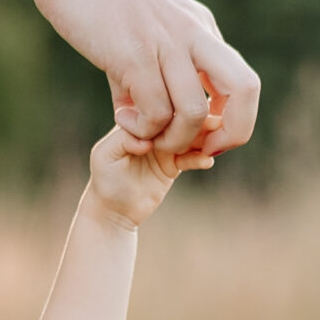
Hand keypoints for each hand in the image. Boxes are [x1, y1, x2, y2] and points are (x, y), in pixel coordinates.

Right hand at [23, 0, 260, 156]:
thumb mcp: (138, 29)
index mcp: (200, 27)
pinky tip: (121, 115)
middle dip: (232, 133)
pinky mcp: (133, 54)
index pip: (244, 83)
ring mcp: (165, 42)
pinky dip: (142, 128)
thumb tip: (140, 115)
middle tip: (198, 151)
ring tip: (144, 132)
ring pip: (194, 112)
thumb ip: (146, 74)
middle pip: (245, 89)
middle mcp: (193, 33)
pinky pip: (154, 111)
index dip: (234, 122)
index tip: (202, 139)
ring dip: (172, 139)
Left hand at [84, 114, 219, 229]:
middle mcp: (154, 131)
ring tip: (213, 143)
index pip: (160, 109)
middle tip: (214, 124)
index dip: (176, 109)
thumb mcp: (105, 157)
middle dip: (197, 121)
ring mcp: (165, 147)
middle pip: (180, 120)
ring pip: (190, 137)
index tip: (189, 113)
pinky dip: (200, 158)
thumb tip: (147, 140)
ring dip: (204, 138)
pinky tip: (206, 161)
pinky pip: (192, 157)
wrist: (114, 211)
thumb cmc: (105, 181)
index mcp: (136, 121)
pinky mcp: (174, 164)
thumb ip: (123, 141)